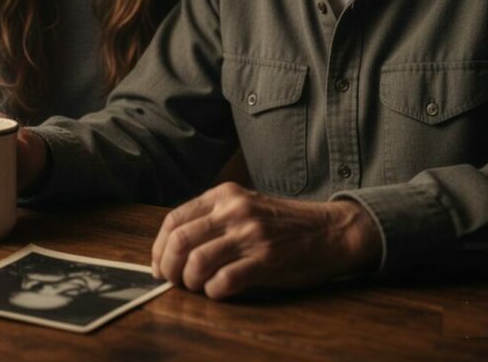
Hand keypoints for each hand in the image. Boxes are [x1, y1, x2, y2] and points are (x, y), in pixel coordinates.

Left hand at [151, 182, 381, 299]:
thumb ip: (212, 219)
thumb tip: (173, 249)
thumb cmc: (283, 223)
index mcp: (224, 194)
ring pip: (197, 261)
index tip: (157, 266)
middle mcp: (234, 210)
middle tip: (171, 282)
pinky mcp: (266, 260)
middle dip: (168, 267)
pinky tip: (219, 292)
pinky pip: (225, 281)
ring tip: (197, 287)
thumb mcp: (244, 206)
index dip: (158, 247)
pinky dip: (214, 292)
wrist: (330, 230)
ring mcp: (250, 234)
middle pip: (180, 240)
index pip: (174, 219)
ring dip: (189, 282)